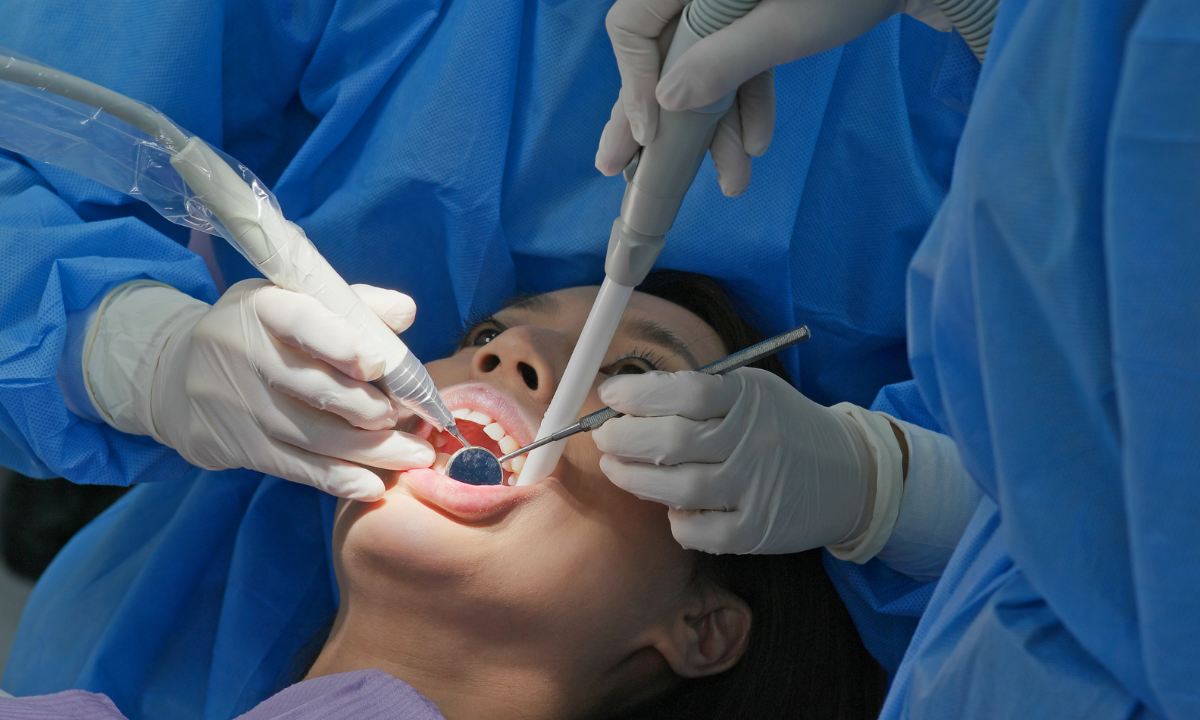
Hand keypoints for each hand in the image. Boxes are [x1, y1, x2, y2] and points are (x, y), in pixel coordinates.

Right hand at [88, 279, 434, 499]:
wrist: (176, 378)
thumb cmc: (259, 334)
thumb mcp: (292, 302)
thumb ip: (351, 306)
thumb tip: (406, 311)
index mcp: (264, 305)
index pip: (301, 320)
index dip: (341, 343)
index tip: (378, 365)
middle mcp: (243, 352)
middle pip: (314, 387)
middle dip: (370, 409)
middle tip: (408, 421)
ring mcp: (237, 403)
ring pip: (313, 433)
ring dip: (370, 451)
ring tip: (414, 456)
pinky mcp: (236, 446)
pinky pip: (295, 466)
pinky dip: (337, 479)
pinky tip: (373, 485)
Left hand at [593, 368, 878, 553]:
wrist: (852, 475)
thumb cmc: (784, 427)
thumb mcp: (752, 393)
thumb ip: (699, 393)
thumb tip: (627, 401)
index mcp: (749, 398)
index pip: (684, 392)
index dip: (638, 394)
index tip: (609, 394)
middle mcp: (754, 442)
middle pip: (672, 441)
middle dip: (623, 438)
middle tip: (603, 437)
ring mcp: (756, 489)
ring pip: (678, 488)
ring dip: (635, 479)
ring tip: (616, 468)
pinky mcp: (756, 531)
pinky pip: (698, 531)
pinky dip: (675, 520)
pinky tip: (670, 505)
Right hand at [597, 0, 949, 196]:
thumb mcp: (786, 26)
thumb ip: (722, 62)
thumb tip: (663, 106)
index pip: (631, 26)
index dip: (634, 81)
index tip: (649, 134)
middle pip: (660, 52)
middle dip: (660, 119)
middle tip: (623, 171)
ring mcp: (727, 2)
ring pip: (700, 66)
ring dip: (716, 124)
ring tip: (732, 181)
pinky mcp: (755, 14)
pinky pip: (735, 61)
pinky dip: (746, 101)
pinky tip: (758, 142)